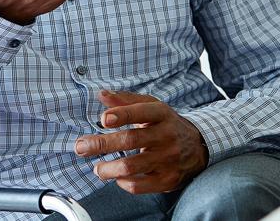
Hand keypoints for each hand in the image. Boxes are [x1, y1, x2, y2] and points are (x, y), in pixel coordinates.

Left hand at [74, 90, 208, 193]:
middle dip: (101, 144)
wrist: (199, 147)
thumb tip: (101, 94)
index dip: (121, 115)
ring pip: (132, 166)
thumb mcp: (152, 106)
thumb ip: (126, 101)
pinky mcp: (168, 179)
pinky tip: (116, 178)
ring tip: (97, 168)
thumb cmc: (167, 124)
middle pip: (130, 140)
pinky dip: (123, 182)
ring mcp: (168, 159)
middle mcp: (166, 136)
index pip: (140, 112)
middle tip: (81, 146)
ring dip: (108, 168)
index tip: (103, 119)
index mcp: (161, 114)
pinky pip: (140, 185)